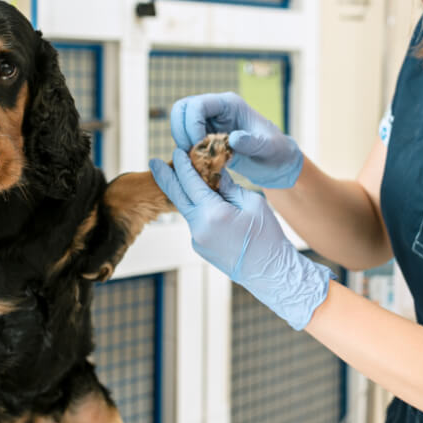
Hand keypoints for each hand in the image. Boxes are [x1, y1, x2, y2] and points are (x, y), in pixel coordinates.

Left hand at [150, 149, 333, 329]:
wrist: (269, 271)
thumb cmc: (267, 235)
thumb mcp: (253, 203)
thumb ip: (229, 186)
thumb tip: (216, 173)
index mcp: (213, 213)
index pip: (191, 182)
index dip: (183, 165)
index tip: (178, 151)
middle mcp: (199, 227)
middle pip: (177, 196)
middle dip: (165, 177)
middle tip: (153, 161)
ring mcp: (197, 240)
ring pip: (188, 210)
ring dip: (186, 194)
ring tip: (190, 180)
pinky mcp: (200, 247)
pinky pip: (196, 223)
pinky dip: (199, 210)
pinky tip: (209, 205)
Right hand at [170, 92, 302, 188]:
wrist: (276, 162)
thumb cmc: (276, 151)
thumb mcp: (269, 148)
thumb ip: (252, 143)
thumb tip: (233, 138)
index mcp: (229, 105)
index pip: (197, 105)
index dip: (192, 124)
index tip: (202, 146)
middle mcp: (216, 109)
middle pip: (181, 109)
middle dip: (181, 132)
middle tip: (193, 153)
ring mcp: (208, 122)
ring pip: (179, 123)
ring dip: (182, 142)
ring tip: (197, 160)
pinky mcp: (205, 136)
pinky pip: (185, 139)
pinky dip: (187, 152)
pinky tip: (200, 164)